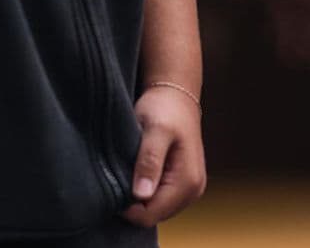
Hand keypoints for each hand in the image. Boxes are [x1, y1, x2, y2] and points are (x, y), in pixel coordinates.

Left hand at [122, 86, 206, 228]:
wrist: (176, 93)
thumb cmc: (165, 107)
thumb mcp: (155, 129)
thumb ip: (149, 161)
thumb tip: (142, 194)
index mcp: (188, 181)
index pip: (150, 214)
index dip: (127, 206)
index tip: (115, 182)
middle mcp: (193, 190)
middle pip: (153, 215)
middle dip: (134, 201)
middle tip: (124, 171)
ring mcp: (190, 188)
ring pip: (155, 209)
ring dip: (140, 195)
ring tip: (134, 167)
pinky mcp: (184, 184)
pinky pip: (159, 200)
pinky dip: (147, 190)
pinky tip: (141, 170)